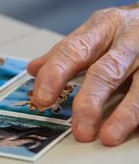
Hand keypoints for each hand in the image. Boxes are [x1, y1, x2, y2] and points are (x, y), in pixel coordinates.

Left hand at [27, 5, 138, 145]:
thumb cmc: (124, 27)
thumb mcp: (94, 31)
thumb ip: (65, 52)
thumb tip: (34, 70)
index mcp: (102, 27)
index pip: (73, 50)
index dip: (56, 74)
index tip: (42, 98)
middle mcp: (128, 39)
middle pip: (106, 70)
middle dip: (90, 100)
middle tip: (78, 127)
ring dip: (123, 113)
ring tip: (108, 136)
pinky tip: (133, 128)